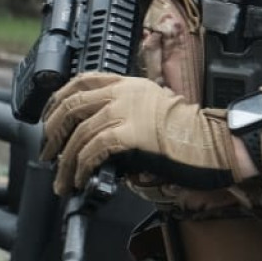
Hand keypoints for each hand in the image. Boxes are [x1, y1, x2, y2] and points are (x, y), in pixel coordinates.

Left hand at [41, 74, 252, 196]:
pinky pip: (91, 151)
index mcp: (131, 84)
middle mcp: (124, 93)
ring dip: (64, 161)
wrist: (212, 142)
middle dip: (53, 132)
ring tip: (63, 179)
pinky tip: (81, 179)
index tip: (48, 117)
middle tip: (48, 153)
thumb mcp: (156, 109)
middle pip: (71, 106)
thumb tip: (97, 137)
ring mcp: (125, 111)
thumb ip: (127, 112)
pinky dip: (81, 167)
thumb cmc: (191, 133)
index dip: (58, 98)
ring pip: (78, 133)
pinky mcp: (127, 134)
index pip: (83, 81)